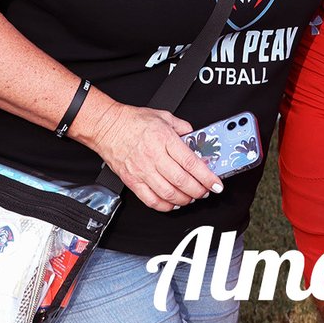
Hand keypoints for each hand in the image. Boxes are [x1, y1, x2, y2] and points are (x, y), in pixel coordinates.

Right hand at [86, 102, 222, 210]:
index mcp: (164, 139)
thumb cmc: (132, 121)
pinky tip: (173, 203)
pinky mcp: (133, 181)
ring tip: (191, 197)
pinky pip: (151, 200)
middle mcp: (154, 156)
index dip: (207, 176)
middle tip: (206, 191)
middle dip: (199, 190)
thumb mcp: (163, 116)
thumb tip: (195, 136)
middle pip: (182, 181)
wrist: (107, 127)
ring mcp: (143, 171)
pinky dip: (165, 206)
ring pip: (169, 193)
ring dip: (184, 199)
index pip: (191, 162)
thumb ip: (182, 127)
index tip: (216, 183)